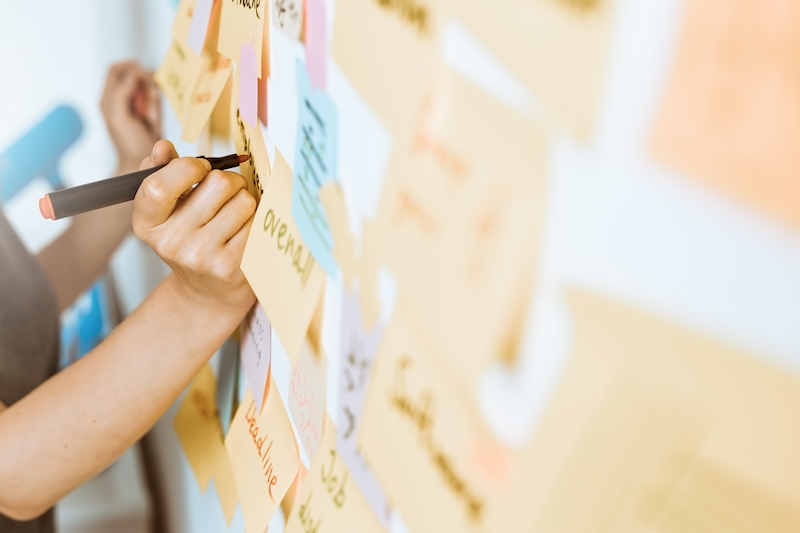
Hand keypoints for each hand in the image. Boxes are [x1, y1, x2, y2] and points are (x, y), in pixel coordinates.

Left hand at [100, 61, 161, 173]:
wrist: (142, 162)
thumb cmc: (128, 143)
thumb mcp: (119, 116)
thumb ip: (121, 92)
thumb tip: (134, 74)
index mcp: (108, 98)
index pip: (117, 69)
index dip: (131, 68)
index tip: (143, 77)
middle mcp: (121, 98)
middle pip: (133, 73)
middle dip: (144, 82)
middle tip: (149, 95)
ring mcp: (135, 103)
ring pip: (147, 85)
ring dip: (152, 98)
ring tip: (150, 116)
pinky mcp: (149, 109)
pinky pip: (155, 97)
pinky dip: (157, 105)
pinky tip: (153, 119)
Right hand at [132, 140, 256, 314]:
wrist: (208, 292)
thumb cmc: (190, 238)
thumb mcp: (167, 209)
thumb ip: (161, 171)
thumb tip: (162, 147)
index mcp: (147, 223)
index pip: (158, 186)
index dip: (188, 167)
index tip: (200, 169)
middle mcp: (171, 243)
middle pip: (217, 183)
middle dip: (228, 180)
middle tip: (225, 193)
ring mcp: (202, 257)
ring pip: (243, 201)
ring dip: (244, 201)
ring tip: (234, 216)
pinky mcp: (233, 266)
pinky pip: (258, 222)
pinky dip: (256, 220)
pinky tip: (244, 232)